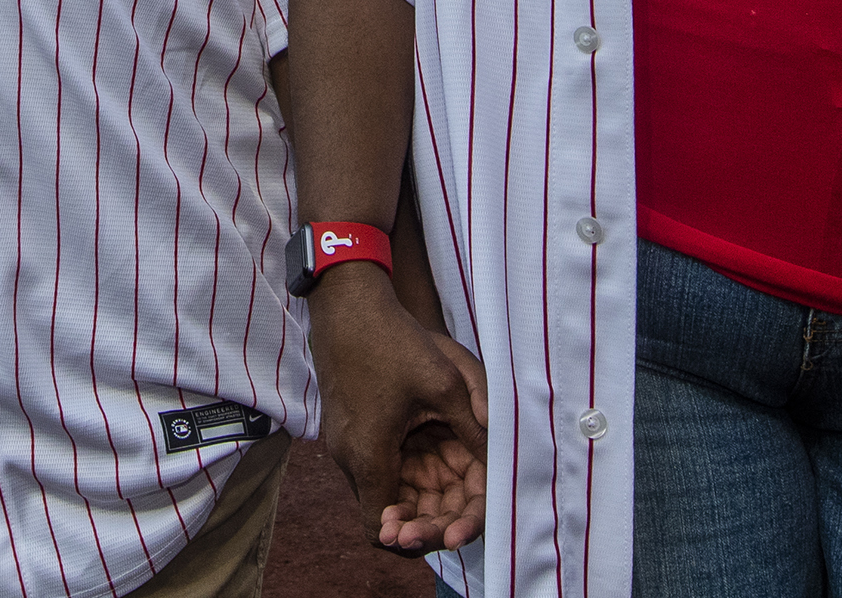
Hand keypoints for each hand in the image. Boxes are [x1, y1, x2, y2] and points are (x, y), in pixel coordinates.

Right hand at [306, 269, 488, 554]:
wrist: (347, 303)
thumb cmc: (393, 340)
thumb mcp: (446, 383)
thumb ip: (474, 428)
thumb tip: (499, 461)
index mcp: (368, 456)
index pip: (381, 530)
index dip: (415, 538)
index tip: (447, 528)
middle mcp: (349, 458)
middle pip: (384, 513)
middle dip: (424, 515)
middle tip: (460, 506)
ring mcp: (343, 443)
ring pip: (382, 488)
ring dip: (416, 488)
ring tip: (454, 470)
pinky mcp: (346, 428)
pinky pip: (376, 463)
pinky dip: (404, 465)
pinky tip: (433, 446)